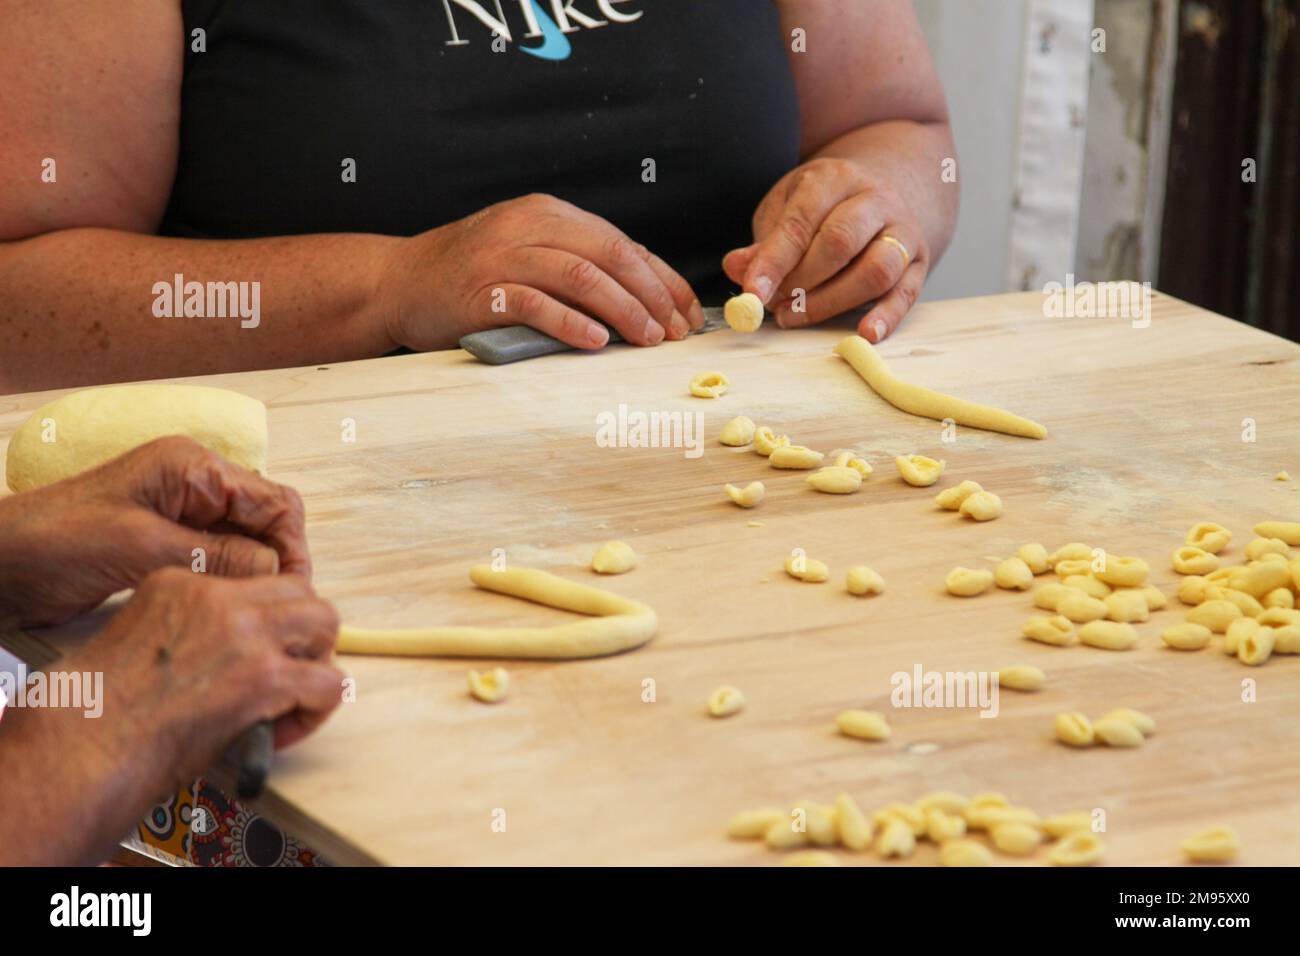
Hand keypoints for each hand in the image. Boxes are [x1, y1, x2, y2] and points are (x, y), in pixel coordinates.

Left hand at [0, 436, 310, 627]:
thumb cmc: (52, 542)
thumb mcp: (141, 548)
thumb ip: (215, 556)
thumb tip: (275, 573)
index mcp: (192, 467)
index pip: (273, 500)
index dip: (292, 547)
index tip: (294, 591)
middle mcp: (193, 484)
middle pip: (266, 520)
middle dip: (278, 562)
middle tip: (277, 608)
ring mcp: (181, 513)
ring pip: (247, 543)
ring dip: (255, 576)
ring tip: (254, 615)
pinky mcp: (168, 542)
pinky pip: (219, 560)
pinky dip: (230, 584)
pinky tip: (227, 610)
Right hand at [79, 568, 343, 772]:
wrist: (80, 747)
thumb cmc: (94, 711)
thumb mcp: (136, 638)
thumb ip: (188, 631)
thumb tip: (228, 658)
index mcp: (180, 583)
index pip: (253, 580)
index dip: (265, 619)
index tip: (253, 653)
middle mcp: (218, 599)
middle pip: (299, 591)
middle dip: (301, 631)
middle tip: (285, 671)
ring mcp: (245, 634)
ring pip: (325, 622)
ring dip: (316, 660)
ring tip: (289, 698)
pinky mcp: (264, 677)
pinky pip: (328, 683)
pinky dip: (315, 710)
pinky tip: (280, 732)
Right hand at [379, 193, 704, 349]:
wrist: (399, 282)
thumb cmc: (472, 277)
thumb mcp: (529, 254)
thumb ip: (578, 266)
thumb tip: (648, 301)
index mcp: (549, 213)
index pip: (622, 242)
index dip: (663, 279)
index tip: (688, 314)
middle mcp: (528, 224)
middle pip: (610, 254)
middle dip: (652, 295)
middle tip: (674, 332)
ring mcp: (503, 255)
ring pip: (582, 275)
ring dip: (623, 309)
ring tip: (647, 338)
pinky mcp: (481, 290)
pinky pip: (536, 303)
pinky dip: (571, 322)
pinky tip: (596, 341)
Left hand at [723, 157, 928, 341]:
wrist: (880, 194)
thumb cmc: (822, 209)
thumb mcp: (786, 210)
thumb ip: (764, 242)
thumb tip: (736, 268)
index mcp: (834, 177)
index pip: (802, 221)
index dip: (774, 261)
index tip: (752, 293)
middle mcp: (874, 198)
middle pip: (841, 241)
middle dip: (803, 281)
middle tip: (776, 307)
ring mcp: (902, 230)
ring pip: (877, 268)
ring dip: (833, 301)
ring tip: (798, 317)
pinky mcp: (917, 262)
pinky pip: (907, 292)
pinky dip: (887, 317)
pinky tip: (865, 334)